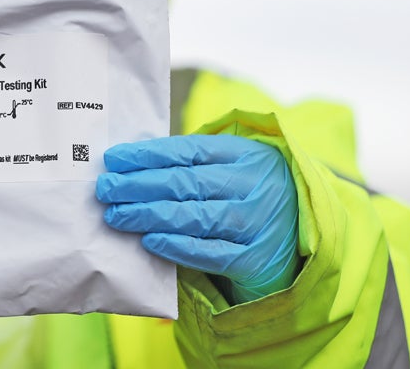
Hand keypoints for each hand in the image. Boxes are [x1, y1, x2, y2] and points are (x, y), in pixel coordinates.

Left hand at [96, 134, 299, 303]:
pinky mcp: (255, 259)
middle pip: (187, 182)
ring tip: (117, 214)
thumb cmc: (250, 198)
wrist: (304, 238)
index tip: (114, 159)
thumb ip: (195, 166)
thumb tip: (132, 166)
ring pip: (194, 216)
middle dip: (139, 184)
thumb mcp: (234, 171)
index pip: (190, 150)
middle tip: (106, 188)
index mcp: (247, 155)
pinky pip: (209, 253)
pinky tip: (149, 240)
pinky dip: (176, 246)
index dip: (148, 154)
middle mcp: (256, 185)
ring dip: (149, 215)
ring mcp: (258, 223)